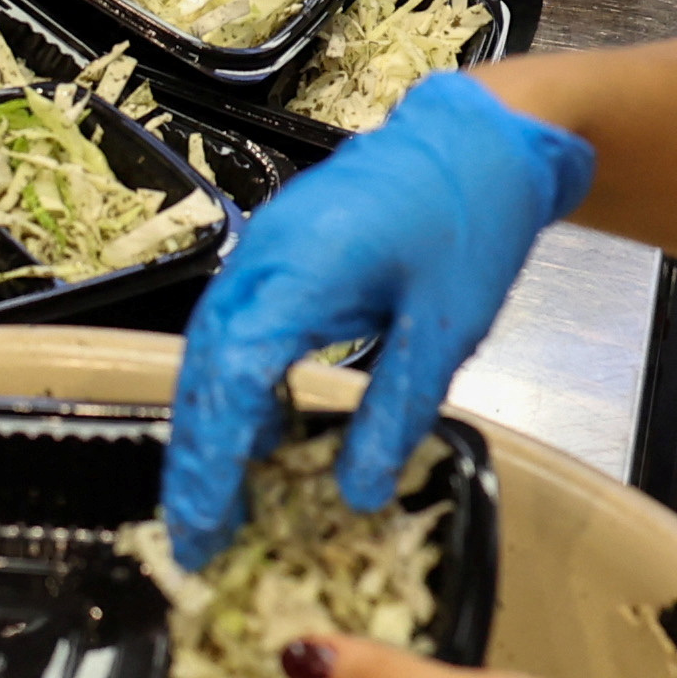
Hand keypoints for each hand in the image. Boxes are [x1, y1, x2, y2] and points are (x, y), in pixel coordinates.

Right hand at [160, 70, 594, 557]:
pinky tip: (255, 439)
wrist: (481, 135)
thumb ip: (396, 411)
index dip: (216, 461)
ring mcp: (261, 254)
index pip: (235, 379)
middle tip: (197, 542)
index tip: (210, 527)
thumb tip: (354, 493)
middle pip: (203, 373)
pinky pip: (233, 333)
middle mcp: (261, 261)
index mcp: (300, 270)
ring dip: (208, 431)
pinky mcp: (274, 259)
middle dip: (195, 461)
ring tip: (215, 506)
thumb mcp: (446, 326)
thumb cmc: (471, 218)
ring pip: (209, 355)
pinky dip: (233, 393)